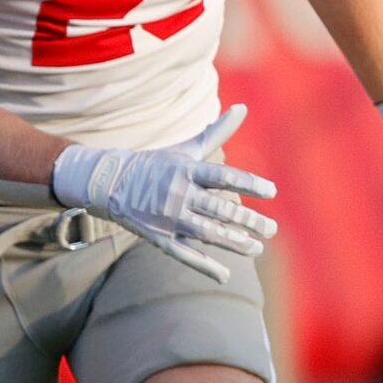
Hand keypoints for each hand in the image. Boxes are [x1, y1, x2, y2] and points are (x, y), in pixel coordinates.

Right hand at [50, 105, 278, 282]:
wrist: (111, 182)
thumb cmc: (157, 164)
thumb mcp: (186, 148)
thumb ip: (217, 132)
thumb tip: (243, 108)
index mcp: (186, 169)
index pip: (222, 177)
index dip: (248, 184)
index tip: (272, 192)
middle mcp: (177, 193)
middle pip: (219, 210)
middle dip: (248, 221)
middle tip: (272, 229)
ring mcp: (166, 217)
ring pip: (206, 233)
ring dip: (234, 243)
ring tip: (257, 248)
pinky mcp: (157, 236)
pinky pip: (183, 254)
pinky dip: (204, 266)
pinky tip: (225, 274)